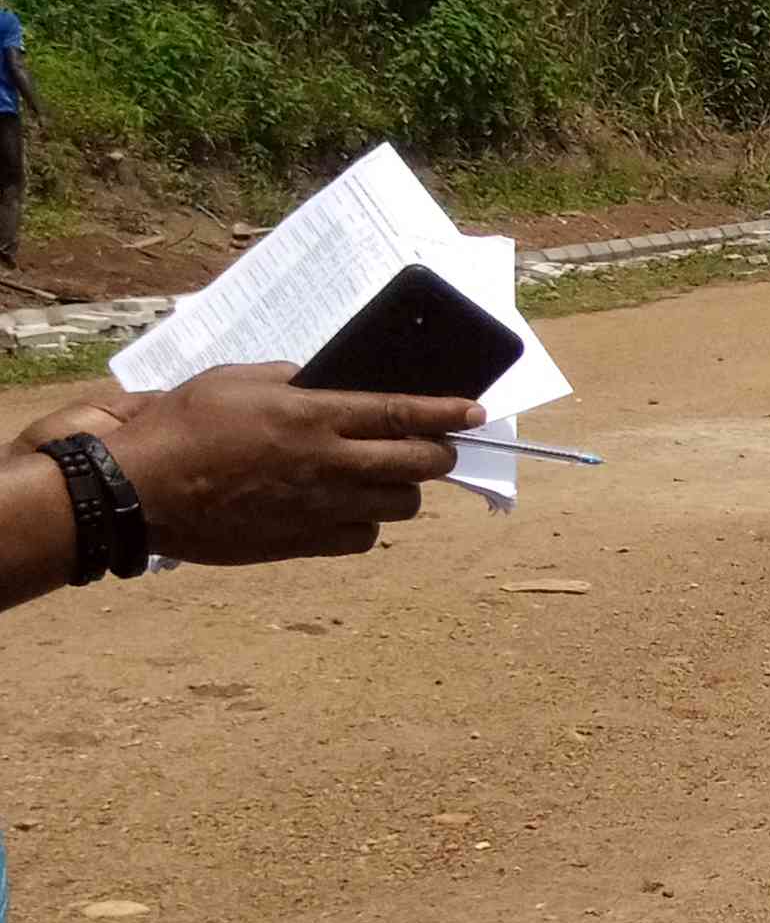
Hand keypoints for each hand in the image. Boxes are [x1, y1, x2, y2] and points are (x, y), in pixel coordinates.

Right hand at [82, 368, 480, 562]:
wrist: (141, 492)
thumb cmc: (181, 428)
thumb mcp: (235, 381)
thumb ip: (289, 379)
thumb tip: (322, 383)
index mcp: (312, 416)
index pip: (400, 413)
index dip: (446, 413)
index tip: (475, 412)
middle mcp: (327, 464)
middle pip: (417, 464)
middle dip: (437, 454)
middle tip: (434, 446)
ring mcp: (319, 508)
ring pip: (399, 506)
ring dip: (403, 489)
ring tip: (387, 477)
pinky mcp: (304, 544)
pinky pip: (364, 539)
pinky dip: (368, 525)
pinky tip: (349, 510)